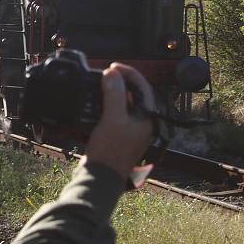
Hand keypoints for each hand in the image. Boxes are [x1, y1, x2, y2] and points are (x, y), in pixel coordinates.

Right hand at [84, 63, 154, 180]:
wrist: (101, 177)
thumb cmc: (111, 151)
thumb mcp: (112, 119)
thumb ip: (114, 94)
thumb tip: (112, 73)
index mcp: (148, 118)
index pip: (143, 87)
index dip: (128, 73)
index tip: (112, 66)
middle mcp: (143, 122)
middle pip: (133, 94)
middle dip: (119, 82)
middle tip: (104, 74)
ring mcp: (131, 129)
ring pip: (123, 103)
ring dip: (111, 92)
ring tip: (98, 86)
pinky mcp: (119, 135)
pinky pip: (114, 113)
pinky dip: (105, 105)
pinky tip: (94, 103)